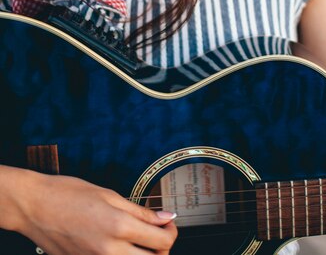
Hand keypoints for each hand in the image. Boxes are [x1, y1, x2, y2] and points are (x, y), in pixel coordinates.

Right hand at [16, 172, 177, 254]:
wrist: (35, 207)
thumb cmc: (69, 194)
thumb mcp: (109, 194)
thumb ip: (140, 212)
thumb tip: (166, 217)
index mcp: (119, 226)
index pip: (162, 241)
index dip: (172, 232)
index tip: (168, 223)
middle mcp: (110, 251)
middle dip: (162, 249)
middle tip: (158, 233)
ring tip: (141, 240)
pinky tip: (121, 245)